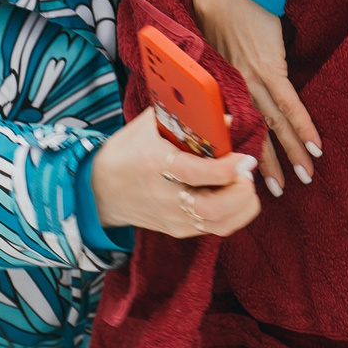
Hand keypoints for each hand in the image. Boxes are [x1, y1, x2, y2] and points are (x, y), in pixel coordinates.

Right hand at [90, 109, 259, 237]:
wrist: (100, 189)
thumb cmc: (128, 151)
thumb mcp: (149, 124)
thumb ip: (187, 118)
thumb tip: (227, 120)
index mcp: (155, 165)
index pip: (195, 174)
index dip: (226, 169)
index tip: (245, 158)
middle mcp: (165, 197)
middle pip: (213, 209)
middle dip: (241, 192)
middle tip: (247, 173)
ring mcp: (173, 218)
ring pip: (220, 224)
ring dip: (243, 205)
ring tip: (244, 183)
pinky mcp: (179, 229)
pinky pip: (217, 228)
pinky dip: (235, 213)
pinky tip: (236, 194)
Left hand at [192, 0, 319, 195]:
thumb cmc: (214, 5)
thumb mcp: (207, 44)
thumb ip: (217, 69)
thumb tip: (225, 86)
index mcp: (218, 83)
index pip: (232, 126)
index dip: (240, 152)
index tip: (244, 176)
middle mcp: (234, 86)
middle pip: (254, 132)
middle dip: (266, 164)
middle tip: (275, 192)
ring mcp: (252, 77)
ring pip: (274, 124)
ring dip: (291, 152)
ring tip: (302, 177)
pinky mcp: (270, 65)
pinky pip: (289, 103)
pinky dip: (303, 125)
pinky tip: (316, 145)